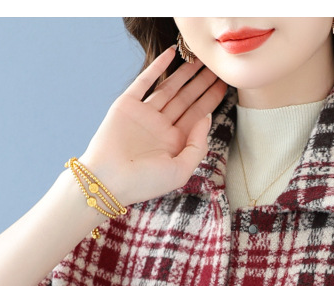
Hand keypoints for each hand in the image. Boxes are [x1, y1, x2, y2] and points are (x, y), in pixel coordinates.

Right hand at [80, 46, 227, 206]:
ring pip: (169, 88)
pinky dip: (157, 67)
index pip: (197, 117)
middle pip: (186, 100)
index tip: (224, 84)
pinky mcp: (127, 105)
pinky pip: (144, 81)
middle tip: (215, 67)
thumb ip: (197, 146)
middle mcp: (161, 128)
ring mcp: (144, 115)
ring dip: (184, 73)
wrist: (108, 180)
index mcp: (174, 144)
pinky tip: (171, 54)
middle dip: (201, 83)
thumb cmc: (144, 182)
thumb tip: (207, 118)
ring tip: (199, 59)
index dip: (211, 100)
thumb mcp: (180, 172)